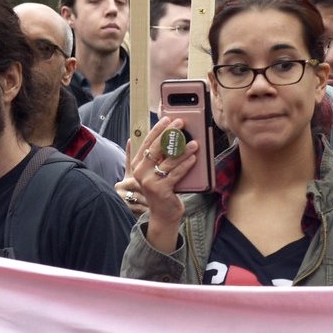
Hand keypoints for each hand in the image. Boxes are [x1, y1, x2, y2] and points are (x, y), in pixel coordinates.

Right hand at [123, 118, 198, 252]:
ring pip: (168, 161)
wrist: (163, 214)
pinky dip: (186, 165)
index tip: (168, 119)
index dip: (158, 129)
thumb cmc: (163, 189)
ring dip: (183, 150)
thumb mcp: (156, 171)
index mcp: (137, 164)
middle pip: (156, 148)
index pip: (147, 142)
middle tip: (181, 124)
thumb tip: (166, 134)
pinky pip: (176, 174)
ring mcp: (149, 181)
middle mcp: (140, 172)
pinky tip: (194, 158)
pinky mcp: (160, 190)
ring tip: (195, 143)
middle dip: (169, 134)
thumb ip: (157, 156)